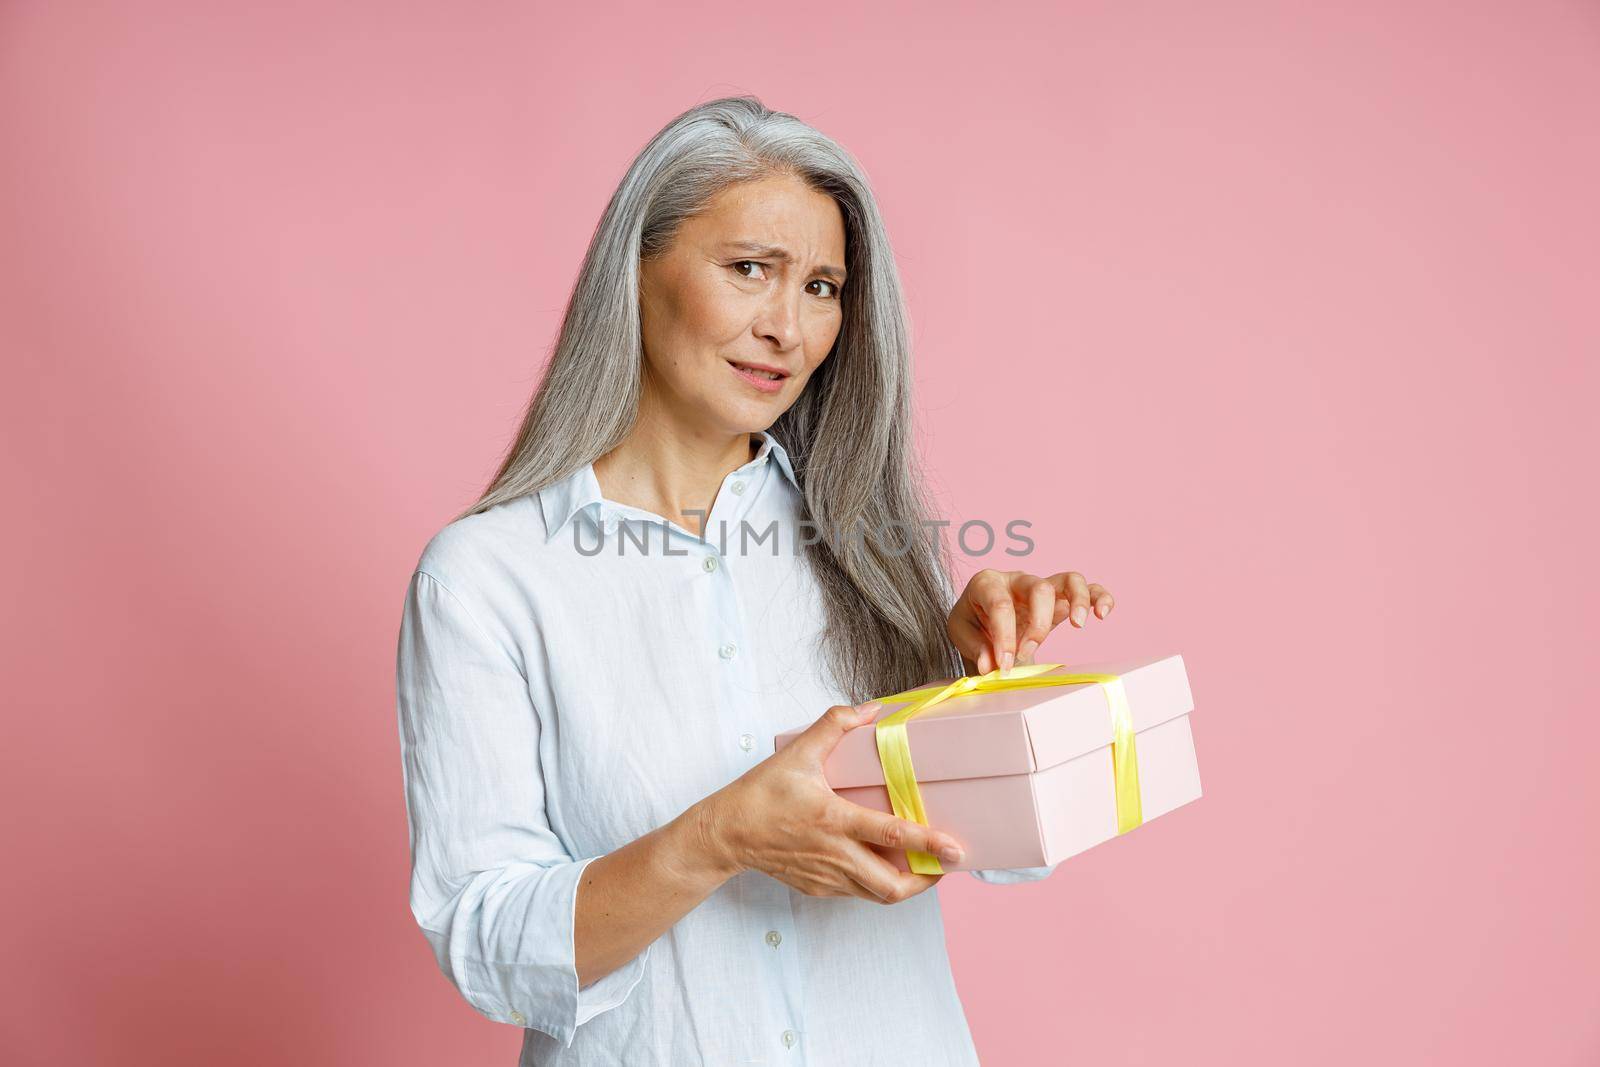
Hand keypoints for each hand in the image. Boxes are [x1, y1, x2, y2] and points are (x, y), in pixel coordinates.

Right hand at [693, 701, 965, 902]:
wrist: (727, 833)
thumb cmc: (761, 793)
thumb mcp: (797, 753)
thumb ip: (834, 725)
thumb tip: (870, 708)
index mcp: (833, 819)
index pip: (890, 835)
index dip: (927, 844)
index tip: (955, 849)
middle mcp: (834, 854)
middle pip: (892, 886)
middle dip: (927, 881)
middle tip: (946, 864)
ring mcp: (827, 877)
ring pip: (878, 896)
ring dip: (906, 885)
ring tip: (925, 867)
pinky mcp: (819, 888)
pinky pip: (858, 893)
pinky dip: (878, 884)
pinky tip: (884, 865)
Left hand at [947, 569, 1114, 673]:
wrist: (983, 623)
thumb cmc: (972, 622)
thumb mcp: (960, 633)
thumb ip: (975, 647)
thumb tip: (991, 665)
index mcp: (988, 583)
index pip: (1000, 605)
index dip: (1004, 637)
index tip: (1005, 665)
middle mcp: (1018, 579)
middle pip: (1038, 588)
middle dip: (1036, 626)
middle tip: (1026, 654)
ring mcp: (1043, 587)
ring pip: (1070, 579)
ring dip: (1079, 600)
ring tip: (1079, 625)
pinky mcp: (1061, 599)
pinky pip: (1088, 589)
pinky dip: (1099, 597)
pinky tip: (1103, 614)